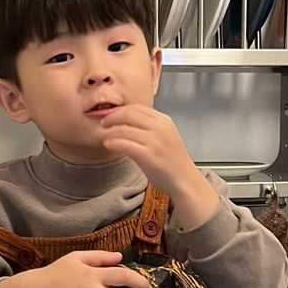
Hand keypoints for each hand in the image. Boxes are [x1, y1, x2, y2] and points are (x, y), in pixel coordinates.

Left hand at [99, 104, 218, 229]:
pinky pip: (124, 144)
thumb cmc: (173, 161)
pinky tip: (108, 144)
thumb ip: (148, 128)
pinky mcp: (148, 155)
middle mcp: (159, 127)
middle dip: (112, 117)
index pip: (137, 107)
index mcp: (164, 120)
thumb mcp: (164, 137)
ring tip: (105, 137)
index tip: (111, 115)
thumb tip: (124, 123)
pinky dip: (113, 142)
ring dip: (110, 132)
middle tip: (104, 123)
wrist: (184, 180)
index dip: (120, 110)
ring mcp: (154, 141)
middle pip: (128, 114)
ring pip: (124, 129)